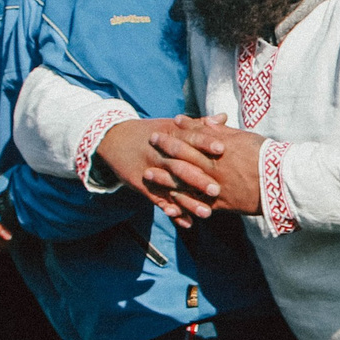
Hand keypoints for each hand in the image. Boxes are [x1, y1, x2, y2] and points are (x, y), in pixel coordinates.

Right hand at [95, 116, 224, 222]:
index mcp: (169, 137)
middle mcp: (160, 155)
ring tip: (206, 213)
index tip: (222, 148)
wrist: (114, 138)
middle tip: (217, 190)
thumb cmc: (152, 132)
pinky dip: (172, 211)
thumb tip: (224, 117)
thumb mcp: (171, 126)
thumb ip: (198, 125)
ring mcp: (150, 171)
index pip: (188, 138)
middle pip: (180, 167)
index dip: (204, 143)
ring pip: (170, 188)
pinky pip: (158, 200)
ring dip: (188, 202)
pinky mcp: (143, 186)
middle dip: (198, 179)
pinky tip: (186, 222)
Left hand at [149, 115, 265, 219]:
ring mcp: (215, 187)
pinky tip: (168, 202)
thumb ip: (221, 131)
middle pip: (184, 157)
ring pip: (184, 183)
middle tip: (151, 142)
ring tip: (149, 174)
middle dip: (166, 149)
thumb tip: (205, 120)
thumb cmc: (266, 156)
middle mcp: (213, 168)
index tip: (166, 125)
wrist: (281, 183)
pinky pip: (196, 205)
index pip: (194, 138)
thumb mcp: (244, 138)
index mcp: (220, 150)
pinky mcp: (220, 204)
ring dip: (164, 179)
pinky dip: (182, 204)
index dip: (177, 132)